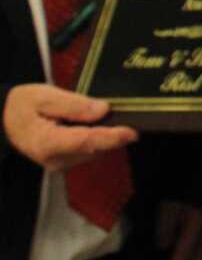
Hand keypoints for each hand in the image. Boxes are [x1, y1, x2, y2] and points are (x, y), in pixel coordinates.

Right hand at [2, 83, 137, 170]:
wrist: (4, 120)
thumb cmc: (21, 107)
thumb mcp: (44, 96)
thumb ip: (74, 103)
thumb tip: (102, 109)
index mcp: (47, 142)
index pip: (86, 141)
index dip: (112, 137)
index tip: (131, 132)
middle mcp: (54, 158)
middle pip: (94, 148)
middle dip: (113, 135)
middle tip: (125, 117)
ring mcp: (58, 163)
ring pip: (94, 152)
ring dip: (106, 137)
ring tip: (107, 119)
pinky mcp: (63, 162)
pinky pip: (88, 152)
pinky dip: (97, 140)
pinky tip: (95, 127)